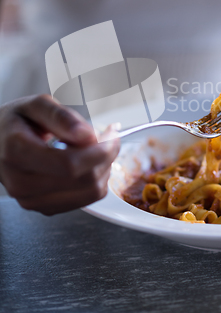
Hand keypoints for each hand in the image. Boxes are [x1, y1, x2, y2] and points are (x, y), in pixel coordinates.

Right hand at [0, 95, 119, 214]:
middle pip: (85, 180)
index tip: (112, 133)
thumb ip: (61, 116)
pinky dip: (96, 181)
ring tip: (100, 148)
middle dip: (107, 156)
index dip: (99, 150)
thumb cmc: (16, 122)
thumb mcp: (36, 105)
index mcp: (17, 152)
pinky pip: (86, 201)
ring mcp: (32, 200)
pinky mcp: (44, 208)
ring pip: (90, 193)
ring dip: (105, 169)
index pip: (70, 164)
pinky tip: (90, 163)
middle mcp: (22, 183)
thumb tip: (86, 135)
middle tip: (110, 137)